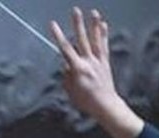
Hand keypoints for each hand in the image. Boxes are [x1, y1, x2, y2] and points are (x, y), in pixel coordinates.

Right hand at [50, 7, 142, 137]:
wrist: (106, 106)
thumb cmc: (86, 101)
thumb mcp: (70, 90)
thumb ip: (66, 76)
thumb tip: (67, 66)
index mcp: (78, 69)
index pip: (65, 49)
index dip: (58, 35)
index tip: (53, 24)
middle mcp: (89, 62)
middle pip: (82, 39)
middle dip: (78, 24)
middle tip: (75, 10)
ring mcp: (99, 62)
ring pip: (95, 40)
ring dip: (94, 25)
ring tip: (93, 12)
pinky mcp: (105, 63)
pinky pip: (104, 46)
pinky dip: (103, 35)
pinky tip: (104, 25)